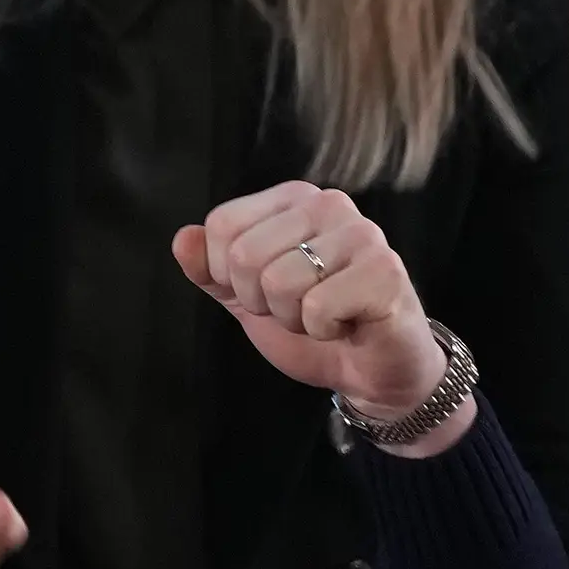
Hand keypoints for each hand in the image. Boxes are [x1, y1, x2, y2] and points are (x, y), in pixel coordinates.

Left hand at [173, 183, 465, 452]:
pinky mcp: (385, 270)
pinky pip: (317, 307)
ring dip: (293, 318)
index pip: (221, 225)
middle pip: (244, 255)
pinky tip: (345, 324)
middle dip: (261, 301)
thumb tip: (182, 239)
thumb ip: (210, 271)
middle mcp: (329, 204)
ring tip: (323, 315)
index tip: (264, 291)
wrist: (370, 368)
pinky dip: (322, 330)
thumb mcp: (246, 298)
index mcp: (292, 200)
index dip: (229, 277)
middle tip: (298, 308)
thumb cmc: (312, 323)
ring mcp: (362, 234)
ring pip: (279, 282)